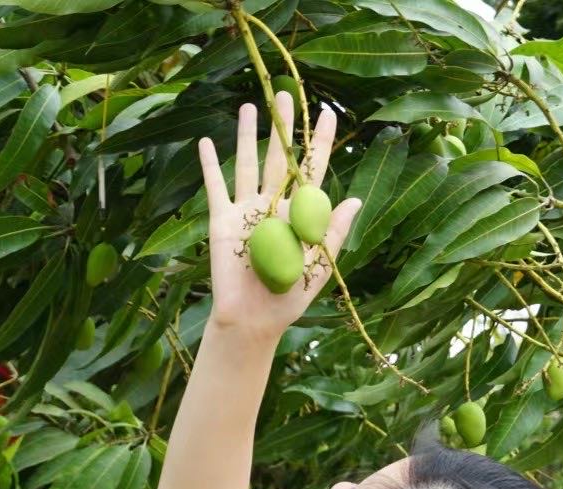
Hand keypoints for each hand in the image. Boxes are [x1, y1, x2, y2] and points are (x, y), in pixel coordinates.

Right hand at [198, 93, 361, 339]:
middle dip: (282, 128)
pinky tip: (207, 141)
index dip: (320, 142)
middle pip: (278, 158)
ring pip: (248, 164)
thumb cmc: (289, 297)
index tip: (327, 113)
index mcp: (300, 213)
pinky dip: (210, 165)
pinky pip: (216, 187)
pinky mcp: (222, 221)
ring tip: (249, 106)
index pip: (312, 170)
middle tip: (284, 96)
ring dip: (248, 136)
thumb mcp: (319, 264)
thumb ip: (333, 230)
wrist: (254, 318)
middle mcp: (273, 205)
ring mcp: (246, 210)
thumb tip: (355, 198)